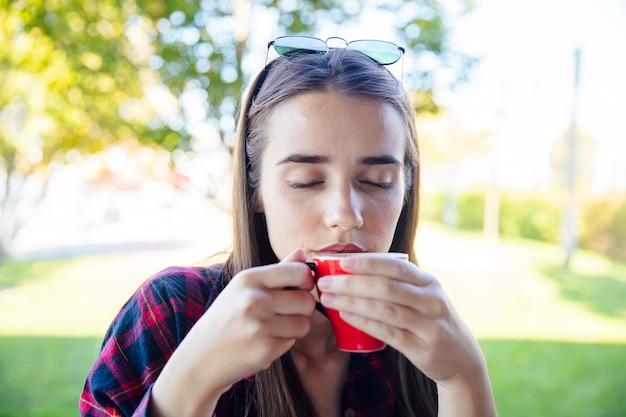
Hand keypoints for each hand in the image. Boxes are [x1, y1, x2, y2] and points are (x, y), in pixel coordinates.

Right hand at [151, 249, 314, 416]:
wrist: (200, 357)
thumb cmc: (226, 319)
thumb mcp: (244, 288)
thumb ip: (277, 270)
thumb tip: (301, 252)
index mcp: (250, 278)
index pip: (299, 271)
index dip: (306, 281)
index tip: (300, 288)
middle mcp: (255, 299)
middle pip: (307, 300)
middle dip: (303, 309)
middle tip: (287, 314)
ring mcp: (260, 325)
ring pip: (305, 323)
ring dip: (296, 328)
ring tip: (275, 328)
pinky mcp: (266, 349)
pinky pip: (293, 342)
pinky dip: (284, 343)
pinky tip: (265, 342)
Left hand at [316, 254, 485, 384]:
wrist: (461, 358)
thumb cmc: (428, 321)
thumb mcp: (421, 296)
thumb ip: (396, 283)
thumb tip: (352, 269)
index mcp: (428, 282)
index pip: (395, 266)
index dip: (367, 263)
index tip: (341, 262)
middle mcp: (431, 300)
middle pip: (387, 287)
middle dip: (352, 283)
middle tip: (325, 282)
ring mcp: (429, 325)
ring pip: (386, 309)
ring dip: (353, 302)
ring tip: (329, 298)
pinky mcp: (423, 348)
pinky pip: (389, 333)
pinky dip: (365, 323)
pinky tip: (345, 316)